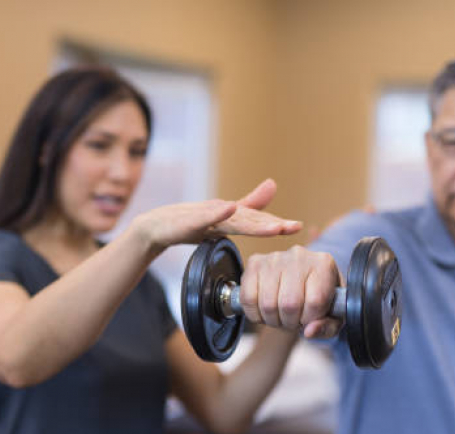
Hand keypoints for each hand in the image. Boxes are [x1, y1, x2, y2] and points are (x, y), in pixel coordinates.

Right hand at [130, 179, 300, 249]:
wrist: (156, 227)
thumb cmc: (190, 221)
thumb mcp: (223, 219)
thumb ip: (249, 206)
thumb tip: (274, 184)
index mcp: (230, 216)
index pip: (257, 221)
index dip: (276, 224)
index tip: (297, 227)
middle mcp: (221, 213)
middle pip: (249, 220)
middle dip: (271, 225)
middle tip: (292, 228)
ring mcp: (205, 217)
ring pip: (232, 221)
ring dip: (253, 223)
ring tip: (274, 228)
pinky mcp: (189, 221)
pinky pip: (204, 218)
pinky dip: (217, 212)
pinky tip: (229, 208)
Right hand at [240, 246, 342, 337]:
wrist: (302, 280)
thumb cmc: (320, 299)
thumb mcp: (333, 316)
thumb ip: (327, 327)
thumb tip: (309, 331)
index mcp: (324, 264)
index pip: (316, 302)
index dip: (310, 319)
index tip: (309, 318)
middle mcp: (299, 256)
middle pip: (289, 304)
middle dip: (290, 322)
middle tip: (293, 320)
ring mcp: (274, 258)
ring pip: (268, 304)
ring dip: (273, 320)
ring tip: (281, 315)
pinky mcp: (254, 263)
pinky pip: (248, 298)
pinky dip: (255, 314)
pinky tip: (265, 311)